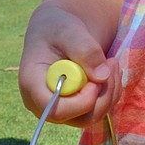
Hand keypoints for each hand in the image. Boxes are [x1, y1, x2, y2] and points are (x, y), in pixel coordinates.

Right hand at [18, 2, 120, 127]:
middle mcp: (43, 104)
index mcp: (32, 84)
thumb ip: (84, 49)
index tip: (97, 79)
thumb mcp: (69, 30)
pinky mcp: (75, 108)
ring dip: (110, 93)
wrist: (60, 30)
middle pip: (78, 118)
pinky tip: (110, 71)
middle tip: (112, 63)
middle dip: (103, 95)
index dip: (81, 101)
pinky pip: (98, 110)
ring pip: (92, 117)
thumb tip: (102, 76)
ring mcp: (60, 109)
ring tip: (112, 63)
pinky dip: (110, 93)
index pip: (54, 109)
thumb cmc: (58, 27)